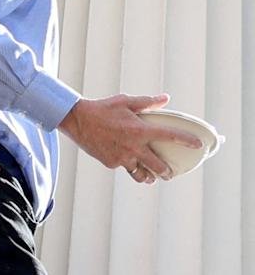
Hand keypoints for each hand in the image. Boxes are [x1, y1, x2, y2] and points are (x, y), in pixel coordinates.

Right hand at [58, 93, 202, 182]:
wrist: (77, 120)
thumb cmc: (102, 109)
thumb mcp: (125, 101)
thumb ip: (147, 102)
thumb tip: (165, 99)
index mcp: (140, 130)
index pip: (170, 136)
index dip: (187, 140)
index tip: (198, 145)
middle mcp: (134, 146)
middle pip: (158, 166)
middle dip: (167, 172)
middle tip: (169, 172)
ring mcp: (122, 157)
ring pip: (141, 174)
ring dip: (149, 176)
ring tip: (151, 176)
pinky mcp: (111, 162)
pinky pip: (124, 167)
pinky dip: (127, 166)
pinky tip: (126, 162)